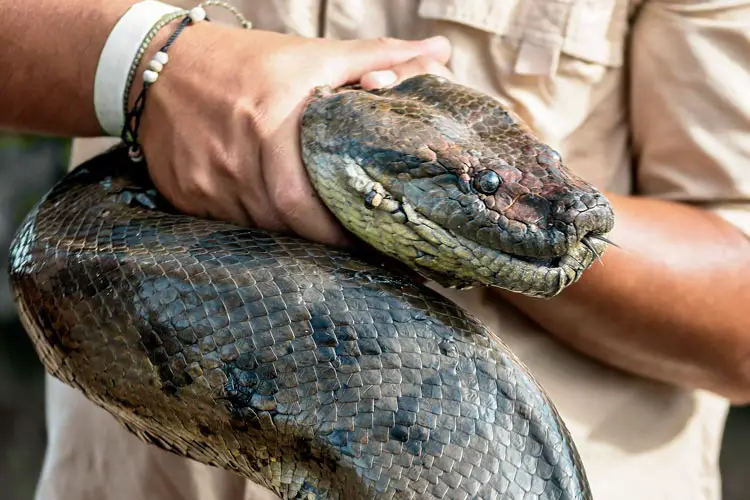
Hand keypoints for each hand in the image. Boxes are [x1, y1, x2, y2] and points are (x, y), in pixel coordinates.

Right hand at [134, 23, 451, 245]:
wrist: (156, 63)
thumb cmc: (245, 60)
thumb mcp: (313, 54)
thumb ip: (378, 58)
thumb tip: (440, 53)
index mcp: (270, 122)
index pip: (307, 202)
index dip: (340, 230)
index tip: (372, 239)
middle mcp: (234, 159)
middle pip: (285, 224)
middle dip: (323, 238)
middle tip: (354, 242)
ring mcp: (205, 183)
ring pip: (260, 229)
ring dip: (291, 234)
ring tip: (320, 233)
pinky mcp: (184, 196)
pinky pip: (229, 226)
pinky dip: (258, 225)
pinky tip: (274, 217)